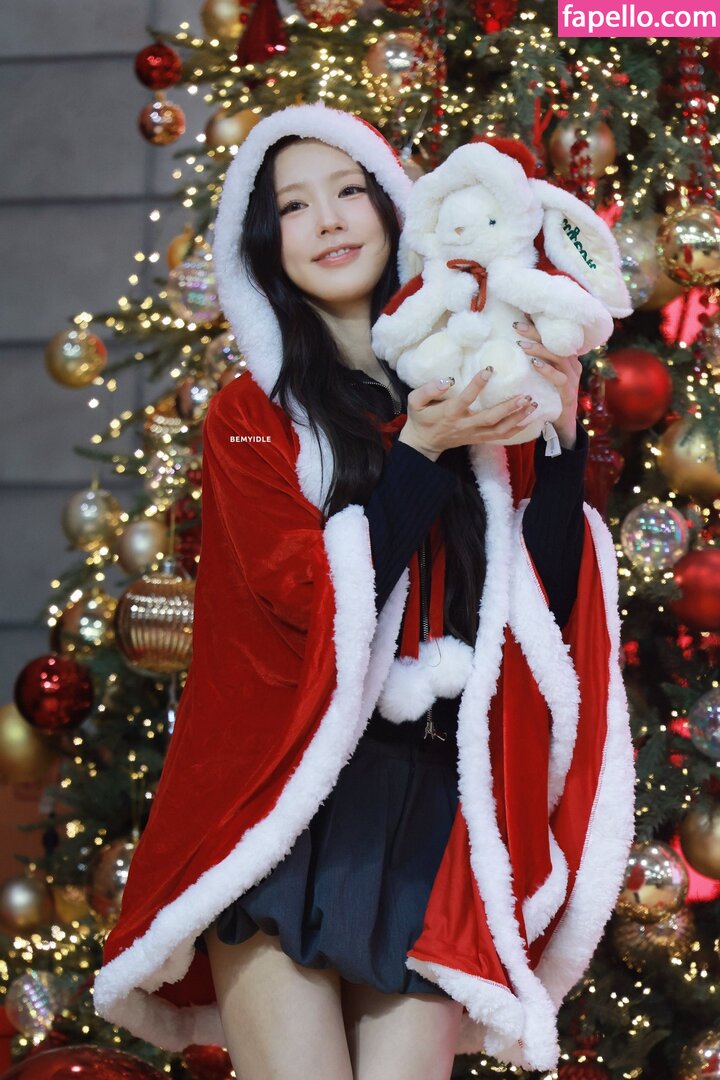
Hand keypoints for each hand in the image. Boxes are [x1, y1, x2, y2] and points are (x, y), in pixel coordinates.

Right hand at [398, 369, 539, 460]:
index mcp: (450, 413)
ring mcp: (473, 434)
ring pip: (499, 430)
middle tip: (526, 396)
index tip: (489, 370)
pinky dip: (516, 429)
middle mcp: (464, 425)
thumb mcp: (415, 402)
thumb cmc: (420, 418)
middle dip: (509, 408)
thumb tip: (447, 380)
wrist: (423, 442)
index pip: (466, 399)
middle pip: (490, 419)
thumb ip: (428, 389)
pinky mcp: (479, 439)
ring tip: (532, 406)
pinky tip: (529, 420)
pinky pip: (500, 437)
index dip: (477, 385)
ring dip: (518, 419)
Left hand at [515, 313, 581, 448]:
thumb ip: (534, 360)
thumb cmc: (549, 396)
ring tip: (521, 344)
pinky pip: (559, 379)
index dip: (539, 325)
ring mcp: (572, 378)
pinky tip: (535, 364)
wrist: (562, 423)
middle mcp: (572, 365)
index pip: (553, 337)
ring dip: (539, 349)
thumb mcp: (541, 375)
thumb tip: (514, 344)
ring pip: (557, 358)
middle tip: (517, 326)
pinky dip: (547, 370)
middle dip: (536, 333)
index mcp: (566, 358)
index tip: (523, 315)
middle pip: (555, 343)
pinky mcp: (569, 393)